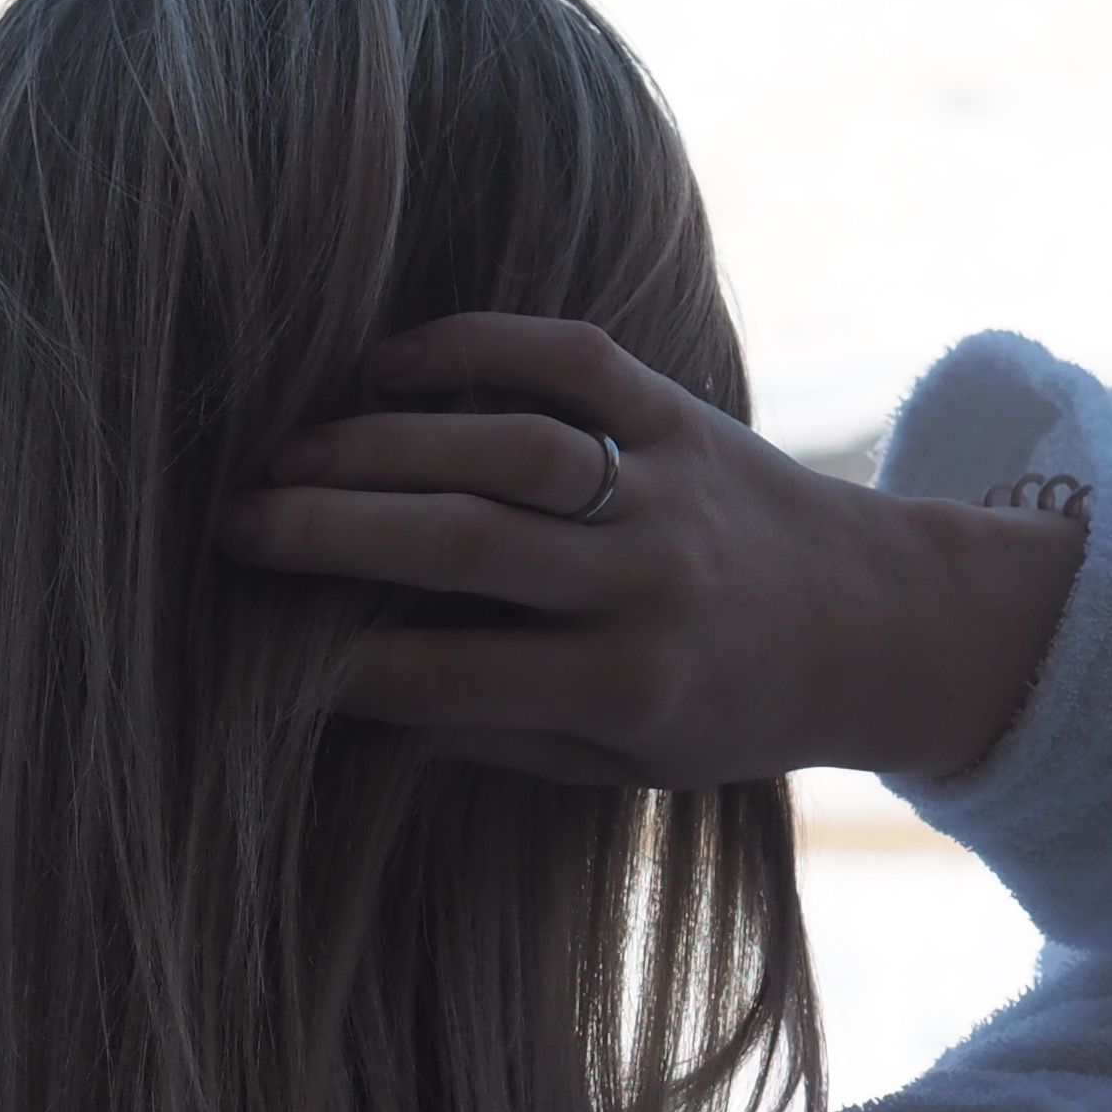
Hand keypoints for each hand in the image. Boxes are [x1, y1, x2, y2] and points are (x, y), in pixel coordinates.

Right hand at [218, 314, 1081, 787]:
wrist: (879, 625)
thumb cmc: (731, 709)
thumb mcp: (626, 765)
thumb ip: (500, 732)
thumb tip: (358, 698)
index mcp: (626, 687)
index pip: (446, 675)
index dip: (338, 665)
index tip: (254, 651)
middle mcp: (646, 584)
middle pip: (459, 545)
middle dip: (328, 532)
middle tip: (232, 525)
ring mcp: (663, 487)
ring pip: (499, 447)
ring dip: (377, 442)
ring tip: (286, 452)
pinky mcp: (679, 412)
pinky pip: (564, 358)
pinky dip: (469, 347)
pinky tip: (385, 367)